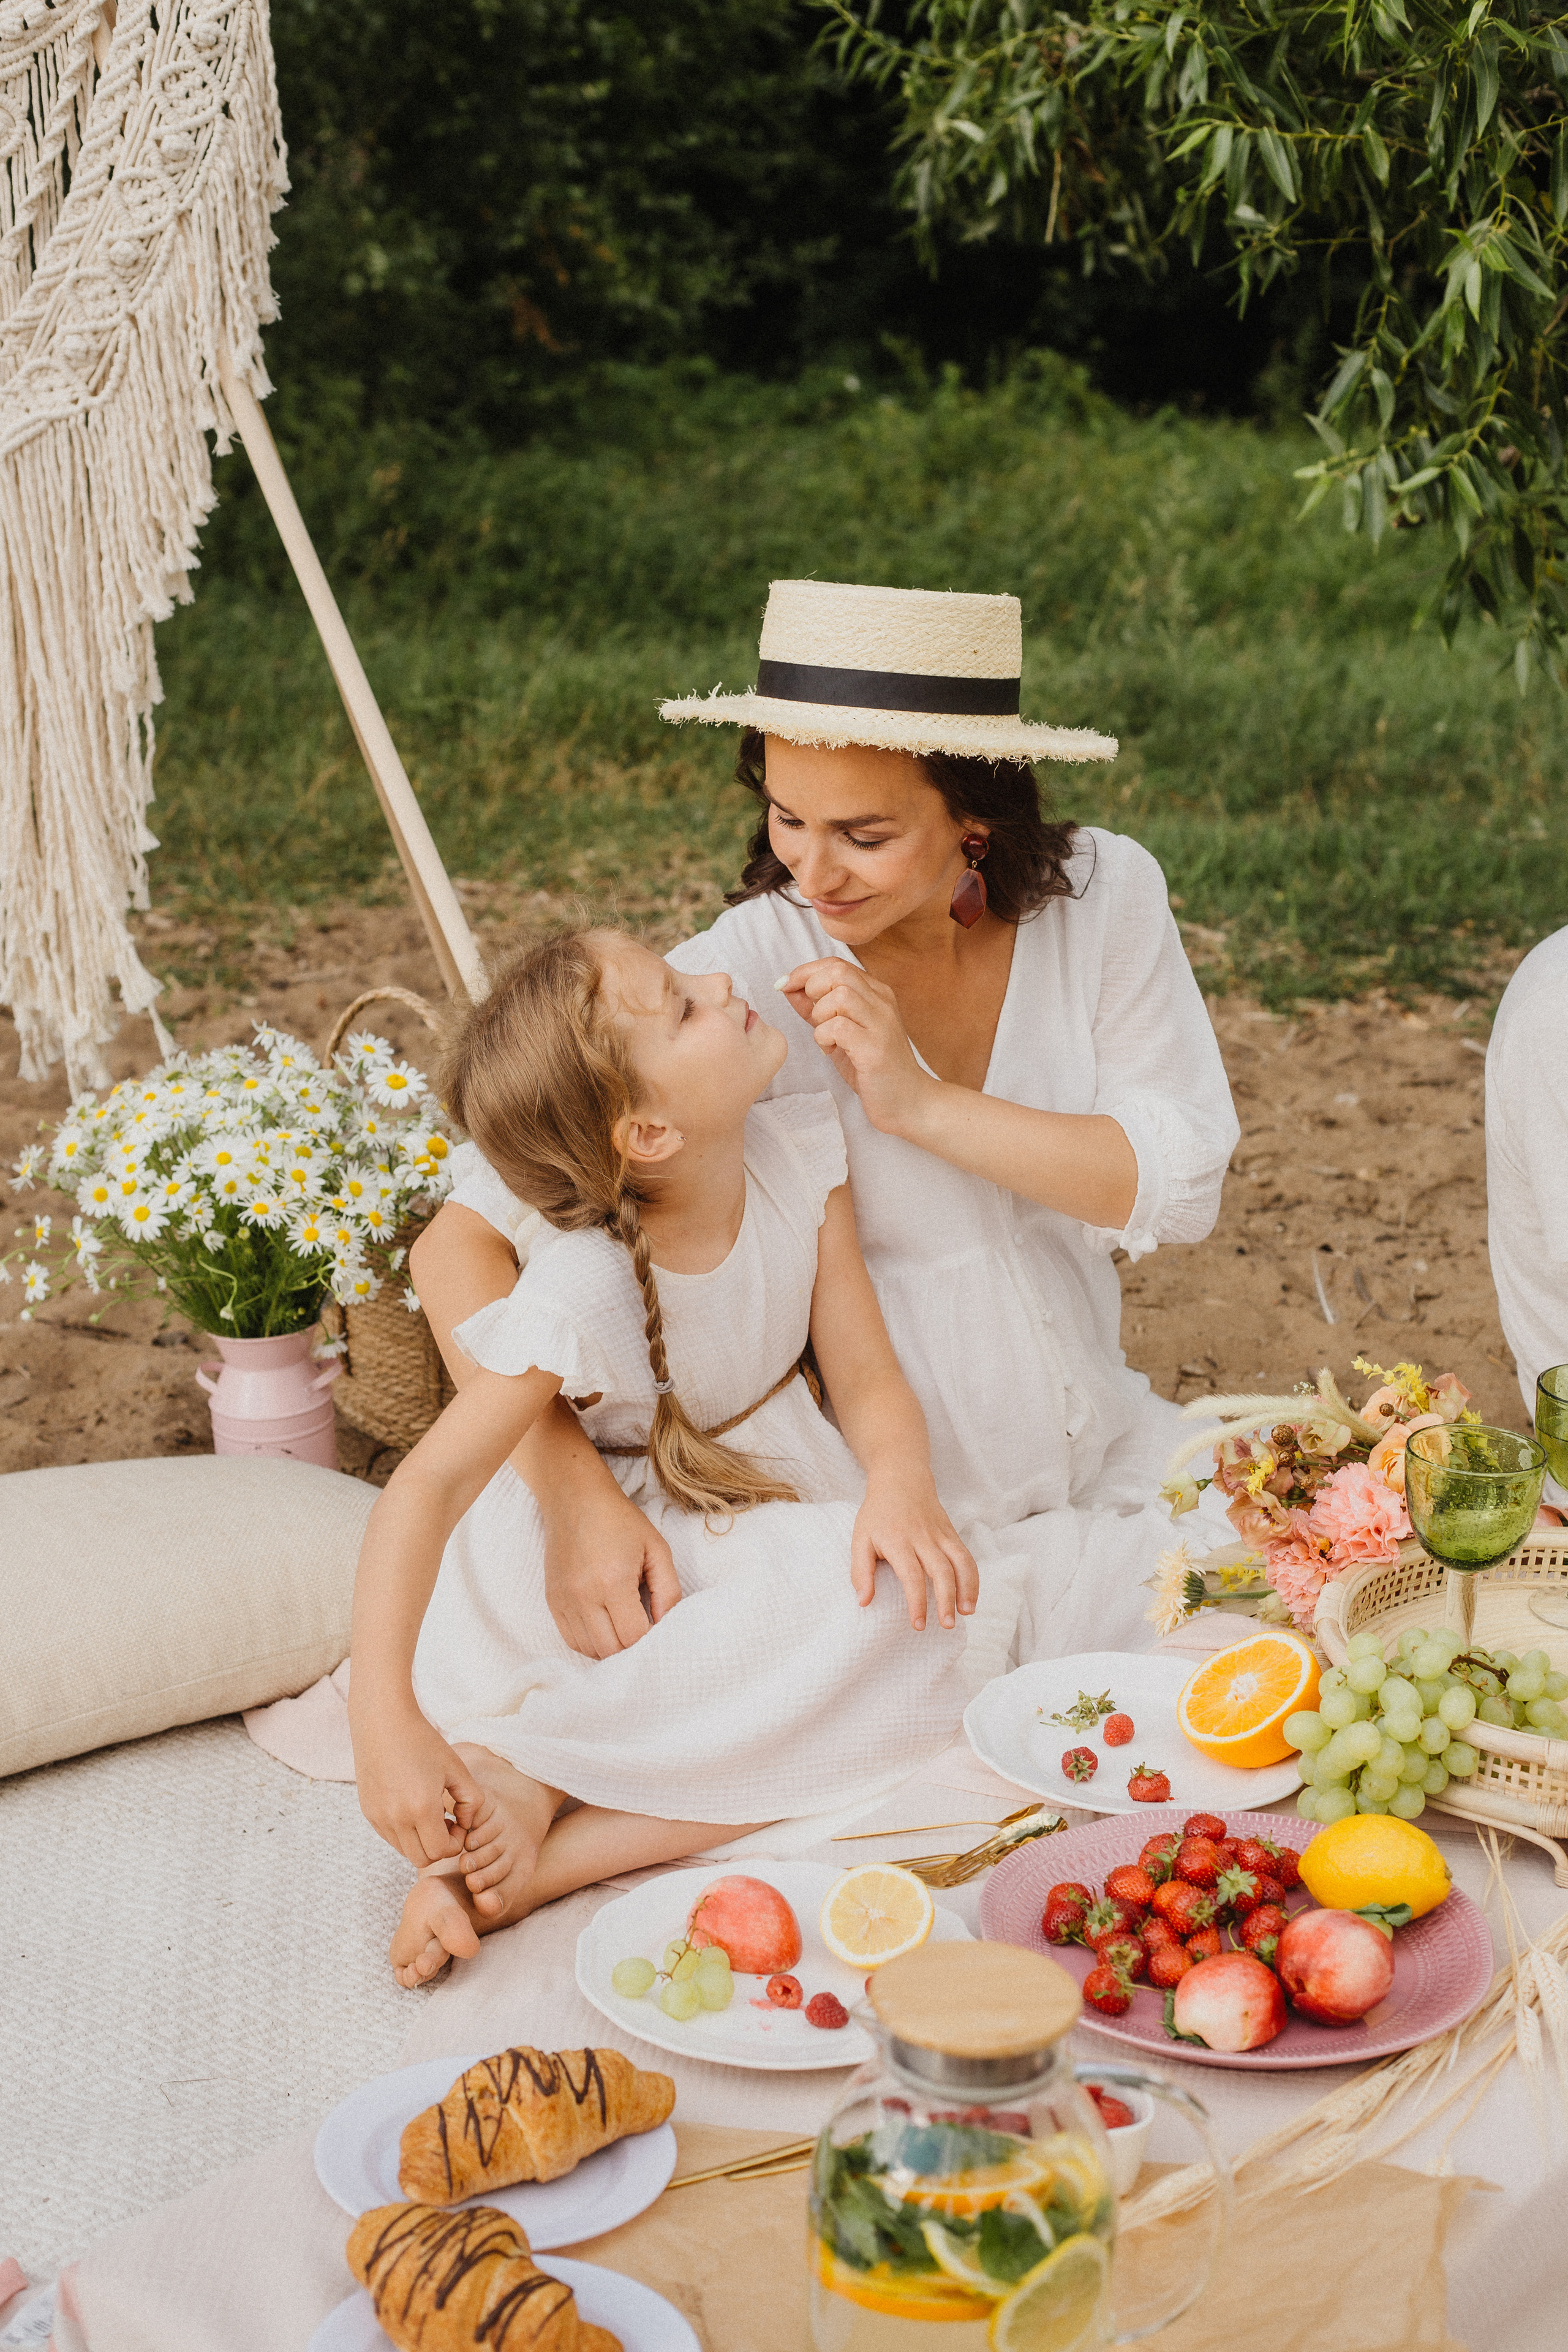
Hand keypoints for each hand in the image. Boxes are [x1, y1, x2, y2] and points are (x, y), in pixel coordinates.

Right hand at [352, 1703, 485, 1868]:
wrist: (383, 1722)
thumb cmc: (423, 1741)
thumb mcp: (457, 1767)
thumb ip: (472, 1800)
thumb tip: (466, 1823)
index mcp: (421, 1809)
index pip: (440, 1852)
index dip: (455, 1843)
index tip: (458, 1821)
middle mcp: (396, 1819)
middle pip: (421, 1859)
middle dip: (439, 1847)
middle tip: (446, 1822)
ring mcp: (378, 1817)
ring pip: (404, 1851)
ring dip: (421, 1841)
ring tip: (429, 1813)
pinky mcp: (368, 1812)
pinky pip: (390, 1837)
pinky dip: (405, 1832)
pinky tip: (412, 1806)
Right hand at [543, 1479, 682, 1657]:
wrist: (575, 1499)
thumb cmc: (620, 1521)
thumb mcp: (657, 1549)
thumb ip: (669, 1591)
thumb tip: (667, 1626)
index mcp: (613, 1581)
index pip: (634, 1636)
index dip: (651, 1638)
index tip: (658, 1626)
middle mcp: (583, 1596)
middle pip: (611, 1650)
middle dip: (632, 1647)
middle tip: (643, 1629)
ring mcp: (564, 1600)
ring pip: (590, 1650)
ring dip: (611, 1648)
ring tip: (624, 1628)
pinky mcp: (553, 1601)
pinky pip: (572, 1640)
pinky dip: (591, 1643)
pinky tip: (605, 1628)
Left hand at [779, 958, 934, 1134]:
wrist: (908, 1101)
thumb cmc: (872, 1067)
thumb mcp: (841, 1032)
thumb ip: (817, 1008)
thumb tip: (788, 986)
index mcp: (876, 994)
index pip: (836, 964)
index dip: (805, 971)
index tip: (785, 985)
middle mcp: (882, 1002)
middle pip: (838, 972)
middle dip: (812, 989)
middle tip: (813, 1016)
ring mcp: (881, 1024)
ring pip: (839, 995)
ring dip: (820, 1015)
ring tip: (826, 1037)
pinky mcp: (875, 1048)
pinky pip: (838, 1027)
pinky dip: (824, 1037)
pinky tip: (831, 1051)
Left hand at [850, 1472, 978, 1631]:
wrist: (901, 1479)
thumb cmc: (877, 1514)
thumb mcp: (860, 1539)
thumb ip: (860, 1572)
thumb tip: (864, 1602)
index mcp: (898, 1541)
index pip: (911, 1576)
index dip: (917, 1602)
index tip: (918, 1625)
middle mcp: (923, 1537)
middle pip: (941, 1571)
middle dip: (946, 1600)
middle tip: (947, 1625)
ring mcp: (941, 1534)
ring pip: (961, 1562)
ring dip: (967, 1589)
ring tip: (966, 1613)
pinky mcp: (952, 1533)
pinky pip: (966, 1556)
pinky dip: (972, 1578)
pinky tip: (970, 1598)